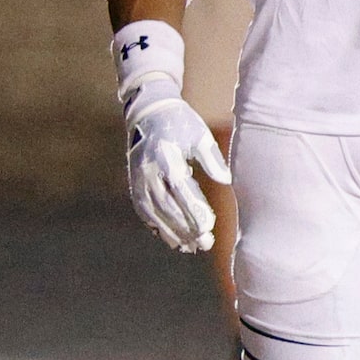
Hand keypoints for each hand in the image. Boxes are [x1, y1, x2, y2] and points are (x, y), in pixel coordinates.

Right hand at [124, 84, 230, 253]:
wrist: (148, 112)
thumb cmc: (180, 122)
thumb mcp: (199, 134)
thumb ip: (211, 158)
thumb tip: (225, 180)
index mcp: (166, 156)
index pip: (180, 190)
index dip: (194, 210)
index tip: (209, 227)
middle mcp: (149, 171)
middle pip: (167, 206)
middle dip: (186, 227)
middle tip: (205, 243)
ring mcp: (138, 179)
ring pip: (154, 213)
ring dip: (172, 232)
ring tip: (190, 247)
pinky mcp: (134, 185)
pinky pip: (144, 211)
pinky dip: (157, 227)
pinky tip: (172, 239)